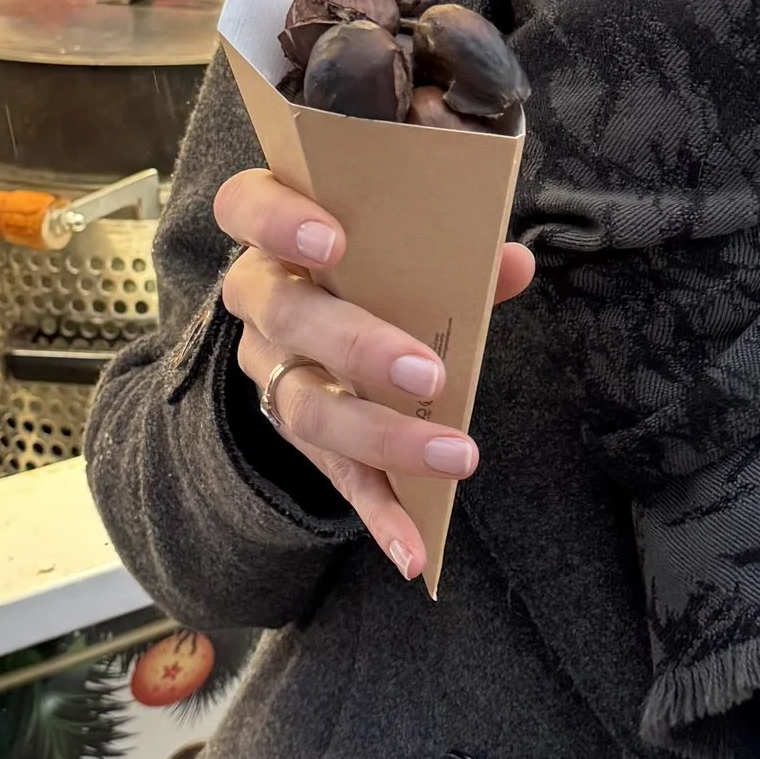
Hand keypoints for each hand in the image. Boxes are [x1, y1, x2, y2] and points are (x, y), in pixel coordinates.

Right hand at [214, 167, 534, 581]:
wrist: (323, 319)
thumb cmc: (372, 261)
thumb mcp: (402, 246)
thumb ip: (454, 249)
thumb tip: (513, 262)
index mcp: (277, 233)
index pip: (246, 206)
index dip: (278, 220)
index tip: (331, 240)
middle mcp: (260, 300)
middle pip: (287, 317)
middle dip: (358, 346)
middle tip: (427, 372)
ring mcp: (271, 372)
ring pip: (306, 408)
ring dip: (383, 438)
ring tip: (453, 458)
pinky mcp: (298, 434)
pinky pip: (335, 478)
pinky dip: (380, 515)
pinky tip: (415, 553)